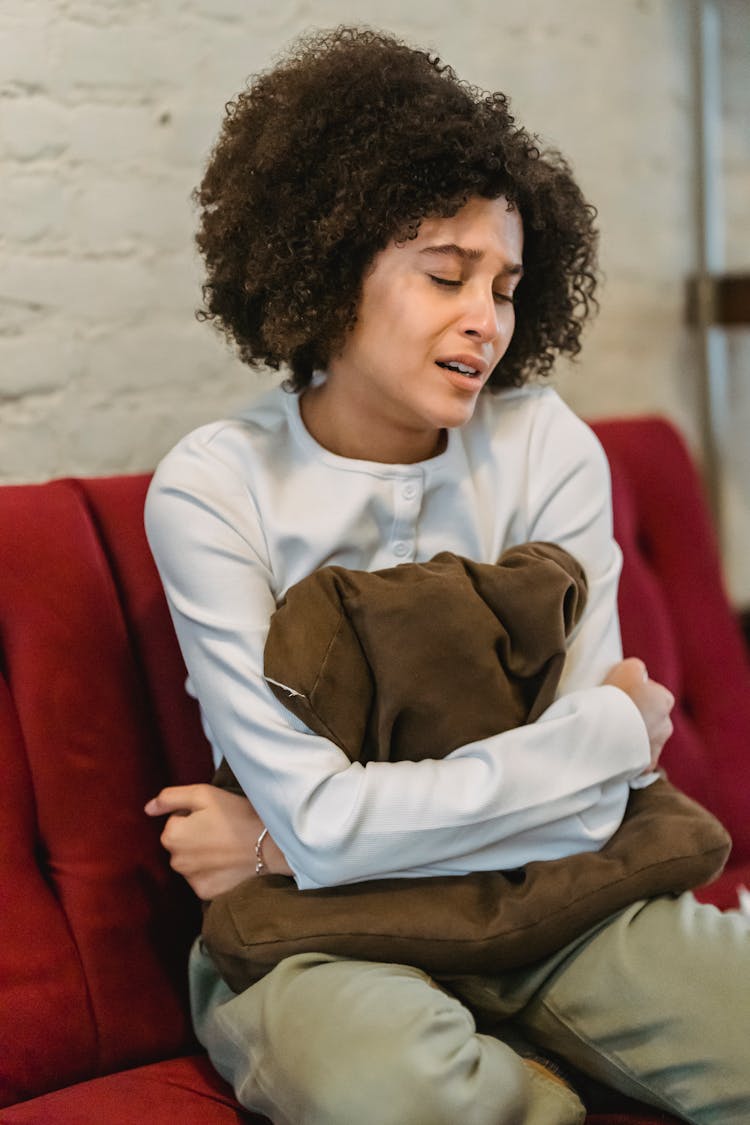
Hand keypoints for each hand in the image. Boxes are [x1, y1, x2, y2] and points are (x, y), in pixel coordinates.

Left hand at [144, 784, 291, 899]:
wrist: (270, 846)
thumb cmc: (237, 815)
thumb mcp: (203, 794)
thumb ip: (170, 797)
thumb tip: (147, 808)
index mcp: (171, 836)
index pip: (175, 820)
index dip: (194, 814)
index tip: (214, 815)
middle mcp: (175, 862)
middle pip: (180, 843)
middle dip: (194, 835)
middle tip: (221, 829)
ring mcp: (190, 880)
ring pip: (190, 861)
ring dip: (202, 854)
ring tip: (227, 845)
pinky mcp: (206, 893)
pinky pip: (202, 878)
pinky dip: (212, 871)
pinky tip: (228, 862)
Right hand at [603, 657, 674, 769]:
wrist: (603, 734)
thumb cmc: (615, 697)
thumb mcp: (627, 667)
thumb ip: (637, 668)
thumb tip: (638, 672)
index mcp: (664, 700)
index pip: (651, 692)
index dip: (633, 691)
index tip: (618, 694)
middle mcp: (666, 726)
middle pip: (649, 716)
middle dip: (635, 715)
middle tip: (612, 713)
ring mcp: (656, 748)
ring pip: (643, 739)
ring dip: (631, 736)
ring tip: (608, 733)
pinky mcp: (643, 767)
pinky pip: (635, 759)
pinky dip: (627, 756)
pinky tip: (612, 750)